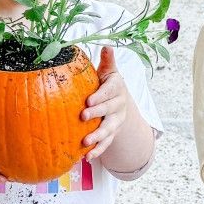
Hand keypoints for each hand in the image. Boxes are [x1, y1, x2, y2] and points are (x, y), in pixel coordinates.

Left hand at [80, 47, 132, 161]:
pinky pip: (106, 143)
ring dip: (98, 136)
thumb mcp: (109, 72)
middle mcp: (119, 105)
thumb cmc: (107, 84)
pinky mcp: (112, 133)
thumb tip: (107, 46)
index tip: (89, 100)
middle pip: (109, 110)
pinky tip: (87, 157)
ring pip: (109, 129)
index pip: (110, 91)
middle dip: (97, 114)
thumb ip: (107, 61)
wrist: (120, 101)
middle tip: (83, 116)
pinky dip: (98, 151)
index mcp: (117, 88)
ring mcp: (116, 121)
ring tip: (85, 142)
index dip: (100, 96)